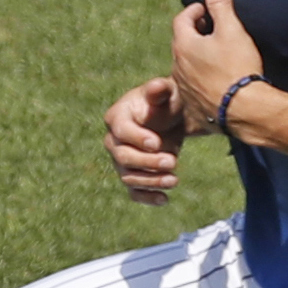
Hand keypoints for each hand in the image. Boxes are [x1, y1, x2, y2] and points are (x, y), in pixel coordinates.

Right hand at [105, 77, 187, 205]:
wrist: (172, 118)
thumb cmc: (167, 101)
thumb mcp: (167, 92)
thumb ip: (159, 90)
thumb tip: (157, 86)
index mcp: (117, 117)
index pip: (122, 131)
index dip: (137, 138)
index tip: (157, 143)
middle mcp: (113, 141)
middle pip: (124, 157)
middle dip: (148, 162)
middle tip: (173, 161)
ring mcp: (121, 161)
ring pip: (129, 177)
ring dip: (151, 181)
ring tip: (174, 180)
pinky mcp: (133, 175)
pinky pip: (134, 192)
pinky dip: (147, 198)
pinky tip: (164, 200)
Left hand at [171, 0, 264, 132]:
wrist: (245, 111)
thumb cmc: (238, 68)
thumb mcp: (232, 29)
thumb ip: (220, 2)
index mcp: (184, 45)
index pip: (182, 20)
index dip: (194, 12)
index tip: (205, 10)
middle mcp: (178, 67)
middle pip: (182, 44)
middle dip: (194, 35)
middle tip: (211, 31)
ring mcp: (184, 90)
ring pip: (186, 69)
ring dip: (197, 61)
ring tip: (215, 59)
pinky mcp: (194, 109)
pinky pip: (193, 93)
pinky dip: (201, 85)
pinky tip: (216, 86)